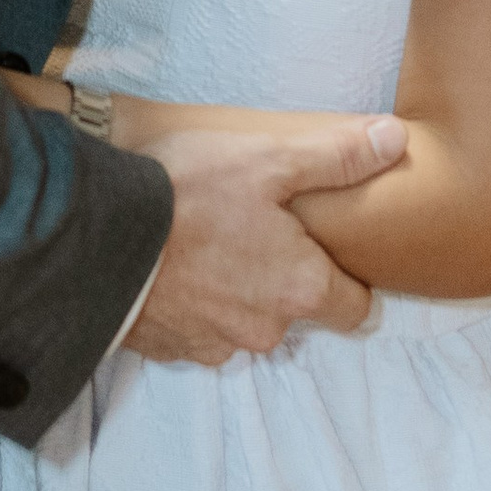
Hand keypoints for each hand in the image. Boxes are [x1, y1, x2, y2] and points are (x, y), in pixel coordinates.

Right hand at [123, 112, 405, 365]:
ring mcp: (213, 345)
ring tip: (207, 245)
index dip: (346, 277)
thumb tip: (396, 141)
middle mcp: (264, 330)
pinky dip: (192, 304)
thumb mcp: (269, 159)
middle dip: (281, 279)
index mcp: (300, 289)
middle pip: (294, 312)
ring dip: (234, 293)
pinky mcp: (169, 348)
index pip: (356, 309)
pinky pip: (197, 330)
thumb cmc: (188, 194)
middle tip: (255, 231)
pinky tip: (173, 267)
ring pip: (243, 322)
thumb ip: (337, 155)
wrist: (94, 237)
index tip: (324, 246)